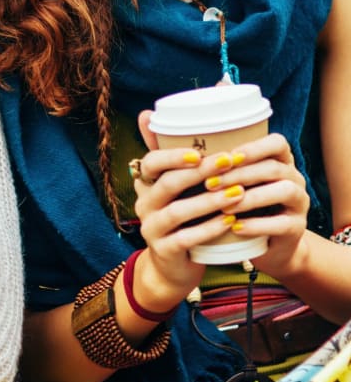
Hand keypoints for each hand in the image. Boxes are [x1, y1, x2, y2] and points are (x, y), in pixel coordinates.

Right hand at [133, 114, 309, 293]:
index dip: (173, 156)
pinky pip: (186, 238)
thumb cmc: (182, 221)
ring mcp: (151, 228)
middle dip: (199, 172)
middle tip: (228, 162)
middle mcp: (143, 204)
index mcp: (146, 185)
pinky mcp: (164, 251)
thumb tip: (150, 114)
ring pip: (177, 211)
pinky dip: (209, 228)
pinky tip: (230, 221)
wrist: (173, 267)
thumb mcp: (175, 190)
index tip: (199, 152)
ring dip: (209, 201)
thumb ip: (173, 159)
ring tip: (238, 192)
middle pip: (167, 184)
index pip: (150, 163)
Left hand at [196, 132, 309, 279]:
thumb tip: (146, 118)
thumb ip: (192, 153)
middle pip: (274, 167)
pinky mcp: (297, 228)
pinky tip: (234, 227)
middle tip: (210, 184)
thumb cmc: (231, 202)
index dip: (252, 147)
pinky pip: (282, 224)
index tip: (224, 155)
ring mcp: (299, 202)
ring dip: (250, 198)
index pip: (276, 143)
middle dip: (240, 174)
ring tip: (222, 207)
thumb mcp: (221, 179)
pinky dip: (257, 225)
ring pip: (283, 191)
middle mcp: (293, 177)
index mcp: (277, 160)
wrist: (259, 243)